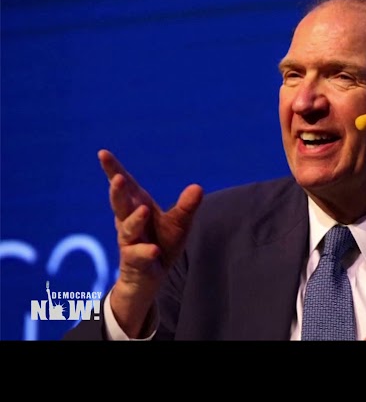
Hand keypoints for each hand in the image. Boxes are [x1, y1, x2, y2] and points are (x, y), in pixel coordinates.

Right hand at [98, 149, 202, 336]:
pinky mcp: (134, 262)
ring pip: (128, 229)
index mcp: (138, 207)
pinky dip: (145, 253)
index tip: (103, 153)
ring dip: (134, 220)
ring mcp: (129, 242)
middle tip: (118, 178)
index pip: (125, 187)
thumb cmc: (162, 242)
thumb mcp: (178, 223)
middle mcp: (129, 222)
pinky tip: (153, 250)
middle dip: (118, 192)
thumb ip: (186, 206)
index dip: (113, 170)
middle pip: (120, 205)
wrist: (151, 277)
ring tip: (143, 210)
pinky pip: (138, 256)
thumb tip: (198, 187)